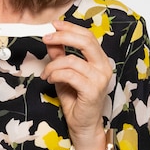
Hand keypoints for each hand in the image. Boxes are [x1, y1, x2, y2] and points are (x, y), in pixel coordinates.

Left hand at [41, 20, 114, 149]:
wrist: (82, 124)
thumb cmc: (75, 98)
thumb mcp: (64, 72)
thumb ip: (59, 55)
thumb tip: (51, 39)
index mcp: (99, 60)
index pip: (88, 36)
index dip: (70, 28)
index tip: (54, 25)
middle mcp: (103, 67)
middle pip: (86, 41)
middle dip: (63, 36)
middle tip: (46, 38)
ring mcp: (100, 79)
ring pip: (72, 60)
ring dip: (53, 65)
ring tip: (46, 73)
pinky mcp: (92, 90)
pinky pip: (70, 75)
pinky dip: (55, 74)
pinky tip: (50, 80)